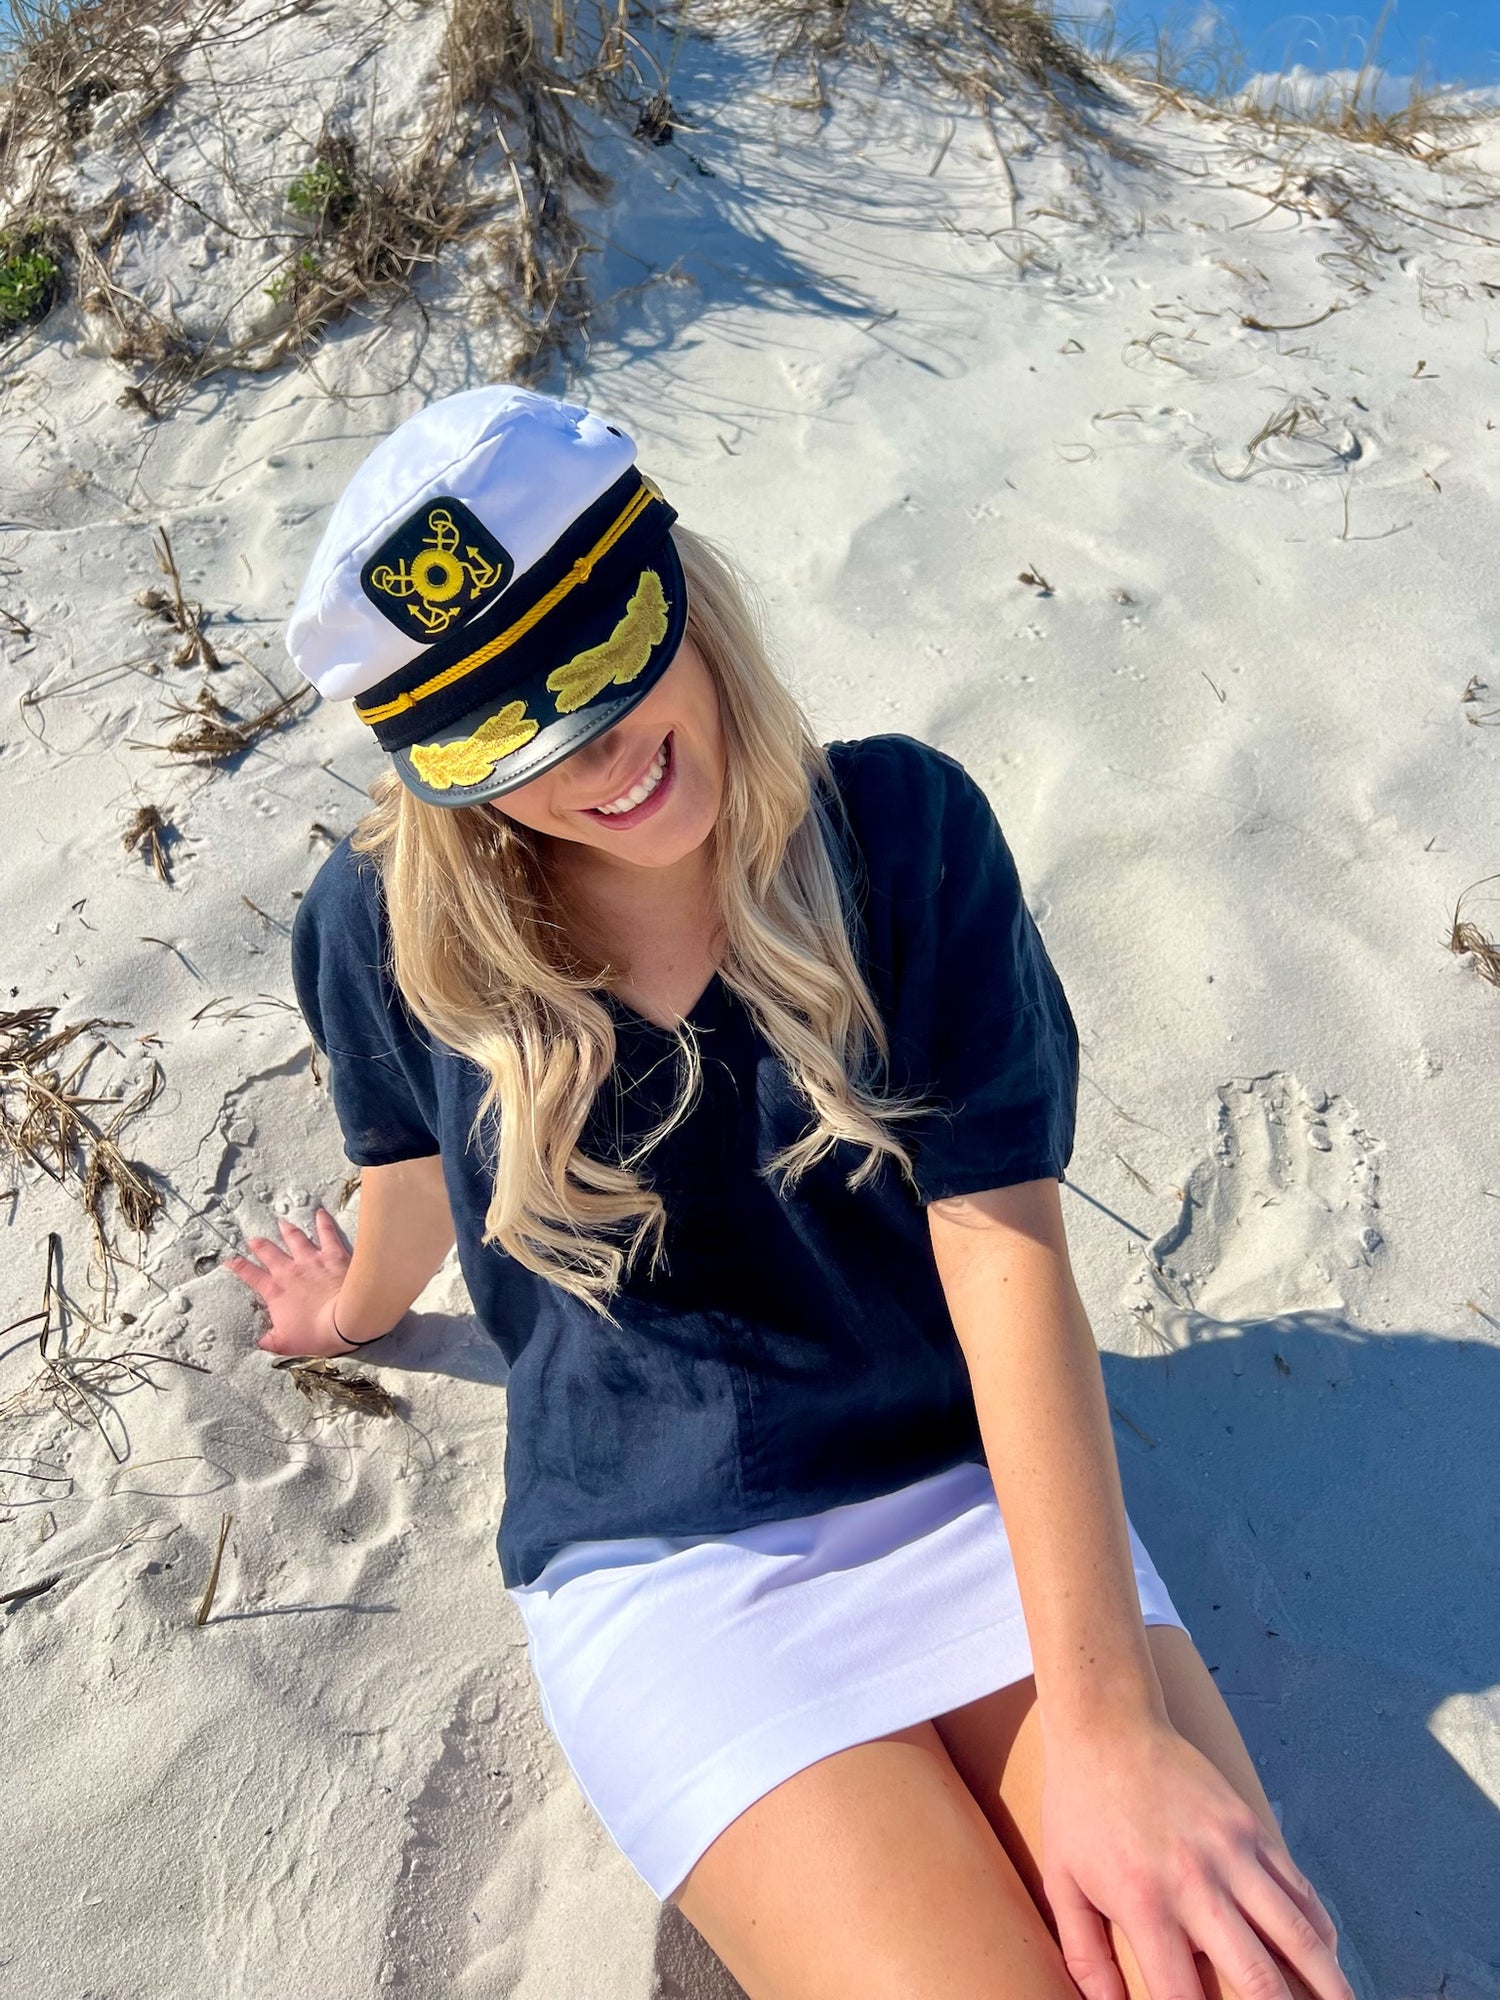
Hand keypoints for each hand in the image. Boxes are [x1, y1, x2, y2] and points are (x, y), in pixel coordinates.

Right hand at [224, 1208, 374, 1357]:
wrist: (347, 1319)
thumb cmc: (316, 1334)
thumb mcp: (286, 1344)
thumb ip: (270, 1341)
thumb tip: (260, 1342)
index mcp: (275, 1291)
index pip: (250, 1275)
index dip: (238, 1267)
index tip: (229, 1260)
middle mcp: (289, 1270)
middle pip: (269, 1252)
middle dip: (259, 1244)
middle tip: (253, 1239)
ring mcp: (311, 1259)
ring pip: (295, 1238)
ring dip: (287, 1230)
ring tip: (282, 1223)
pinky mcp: (333, 1254)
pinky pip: (326, 1233)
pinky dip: (323, 1222)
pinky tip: (321, 1213)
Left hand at [1040, 1717, 1349, 1999]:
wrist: (1108, 1723)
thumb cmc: (1079, 1807)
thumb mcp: (1062, 1882)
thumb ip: (1085, 1956)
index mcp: (1145, 1902)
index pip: (1184, 1995)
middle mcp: (1196, 1881)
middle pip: (1256, 1975)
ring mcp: (1232, 1851)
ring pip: (1297, 1934)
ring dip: (1327, 1984)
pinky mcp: (1251, 1826)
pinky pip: (1297, 1887)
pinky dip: (1319, 1930)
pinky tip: (1329, 1959)